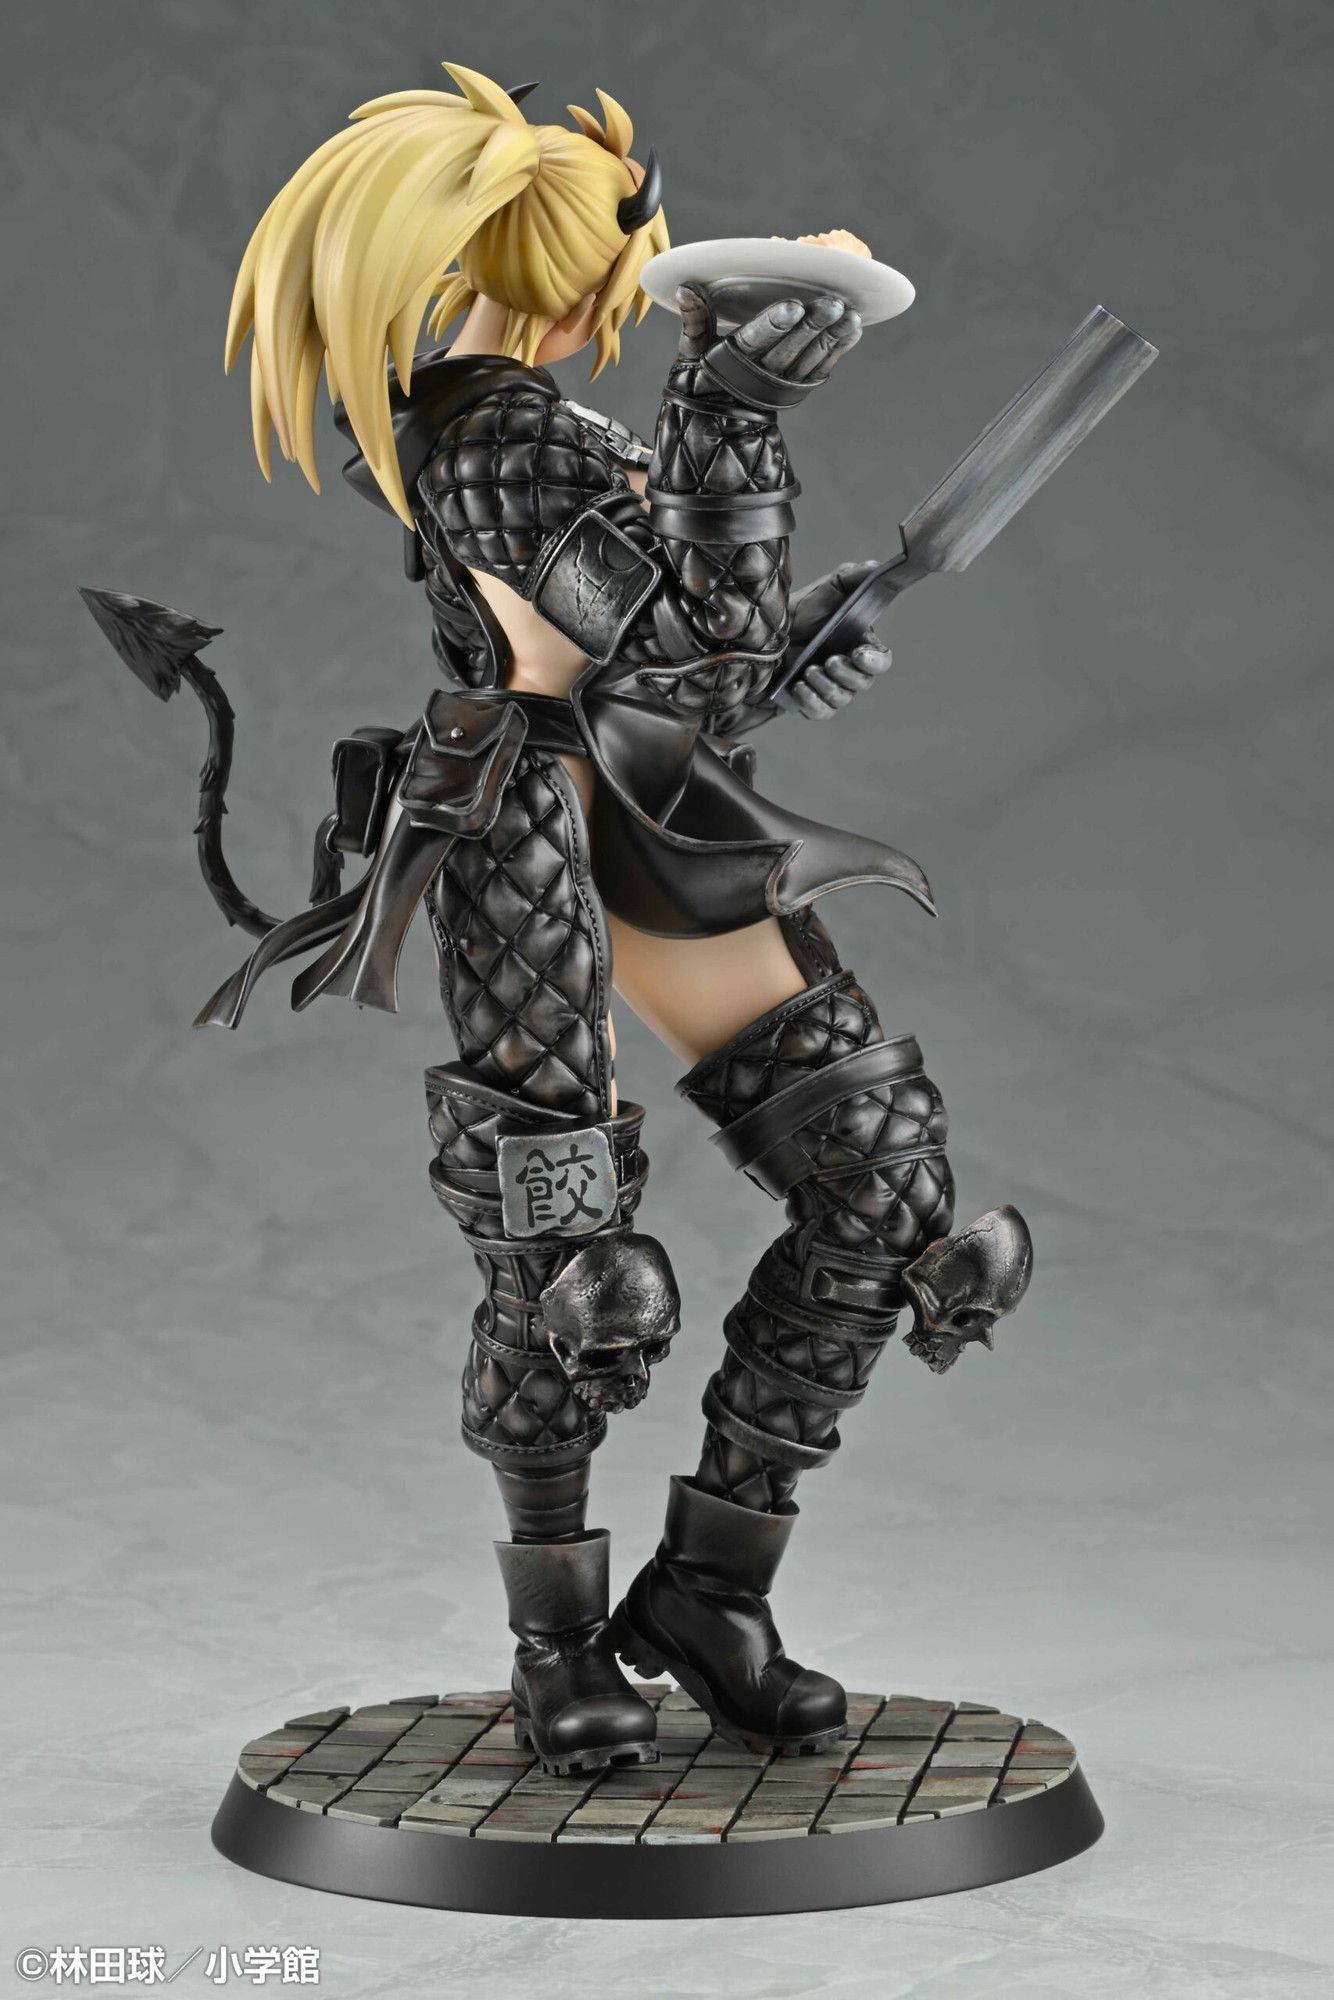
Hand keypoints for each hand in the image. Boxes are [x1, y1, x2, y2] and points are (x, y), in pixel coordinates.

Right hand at [673, 285, 862, 410]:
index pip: (754, 341)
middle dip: (812, 326)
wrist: (718, 421)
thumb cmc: (703, 378)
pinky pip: (822, 369)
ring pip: (810, 359)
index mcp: (732, 362)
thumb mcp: (690, 351)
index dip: (774, 325)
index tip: (793, 307)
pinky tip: (853, 328)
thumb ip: (693, 318)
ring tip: (849, 315)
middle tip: (831, 303)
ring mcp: (782, 384)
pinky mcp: (798, 389)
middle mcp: (759, 376)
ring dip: (832, 337)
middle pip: (789, 349)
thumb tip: (685, 287)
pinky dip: (839, 349)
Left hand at [784, 560, 891, 719]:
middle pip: (863, 683)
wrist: (762, 629)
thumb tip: (876, 567)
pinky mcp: (808, 702)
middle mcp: (848, 669)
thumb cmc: (799, 609)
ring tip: (808, 671)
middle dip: (847, 674)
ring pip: (841, 699)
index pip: (880, 660)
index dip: (874, 661)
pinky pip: (820, 712)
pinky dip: (812, 703)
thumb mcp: (828, 587)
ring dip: (827, 687)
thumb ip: (854, 576)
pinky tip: (799, 688)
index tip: (858, 654)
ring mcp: (828, 688)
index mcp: (858, 644)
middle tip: (828, 661)